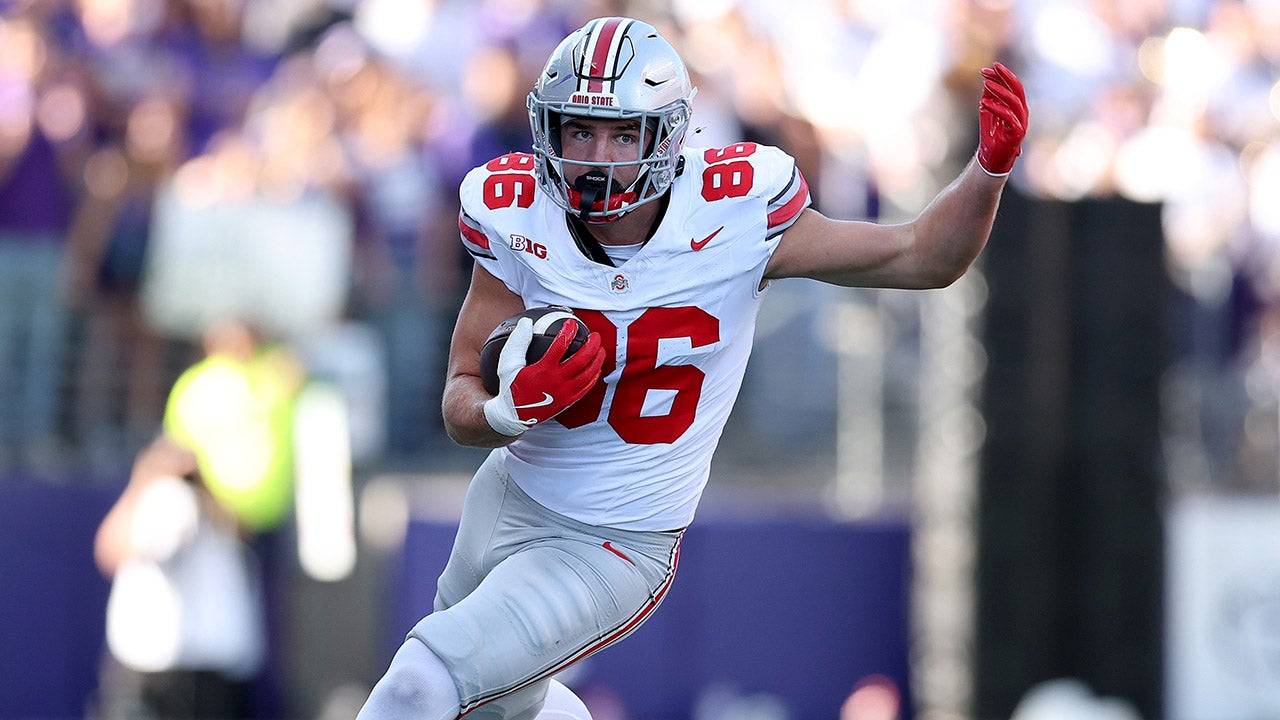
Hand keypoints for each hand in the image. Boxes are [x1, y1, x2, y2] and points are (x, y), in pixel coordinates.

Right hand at [483, 317, 604, 435]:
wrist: (513, 416)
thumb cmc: (511, 386)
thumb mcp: (507, 363)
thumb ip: (518, 342)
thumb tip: (526, 322)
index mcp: (543, 370)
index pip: (560, 345)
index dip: (568, 331)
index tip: (572, 323)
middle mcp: (557, 381)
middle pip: (582, 359)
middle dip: (592, 345)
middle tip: (595, 335)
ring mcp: (565, 392)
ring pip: (588, 374)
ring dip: (597, 360)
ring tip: (600, 349)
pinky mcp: (568, 401)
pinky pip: (586, 387)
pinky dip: (593, 376)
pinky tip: (595, 369)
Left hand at [976, 62, 1027, 176]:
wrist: (991, 158)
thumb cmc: (990, 134)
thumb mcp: (988, 110)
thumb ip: (989, 95)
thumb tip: (987, 78)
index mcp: (1017, 105)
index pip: (1012, 86)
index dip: (1001, 75)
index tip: (986, 69)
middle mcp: (1022, 112)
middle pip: (1017, 89)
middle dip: (1006, 76)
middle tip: (993, 67)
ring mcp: (1021, 122)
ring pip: (1014, 101)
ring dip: (1000, 90)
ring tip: (986, 83)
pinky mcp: (1017, 132)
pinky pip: (1008, 116)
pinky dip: (996, 108)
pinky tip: (983, 103)